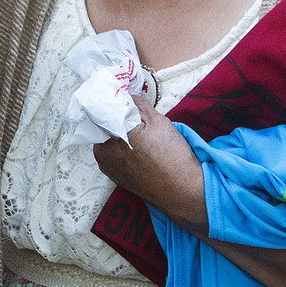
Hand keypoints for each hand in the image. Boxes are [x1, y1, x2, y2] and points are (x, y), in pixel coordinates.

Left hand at [92, 95, 207, 234]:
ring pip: (110, 143)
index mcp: (108, 136)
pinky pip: (115, 157)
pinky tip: (142, 150)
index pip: (102, 112)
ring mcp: (108, 168)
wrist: (183, 192)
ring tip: (143, 135)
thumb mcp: (157, 122)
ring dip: (121, 136)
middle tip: (137, 117)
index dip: (112, 103)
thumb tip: (128, 94)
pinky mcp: (116, 178)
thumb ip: (139, 105)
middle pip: (105, 127)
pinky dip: (124, 150)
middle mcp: (102, 153)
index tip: (123, 97)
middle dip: (117, 120)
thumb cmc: (171, 157)